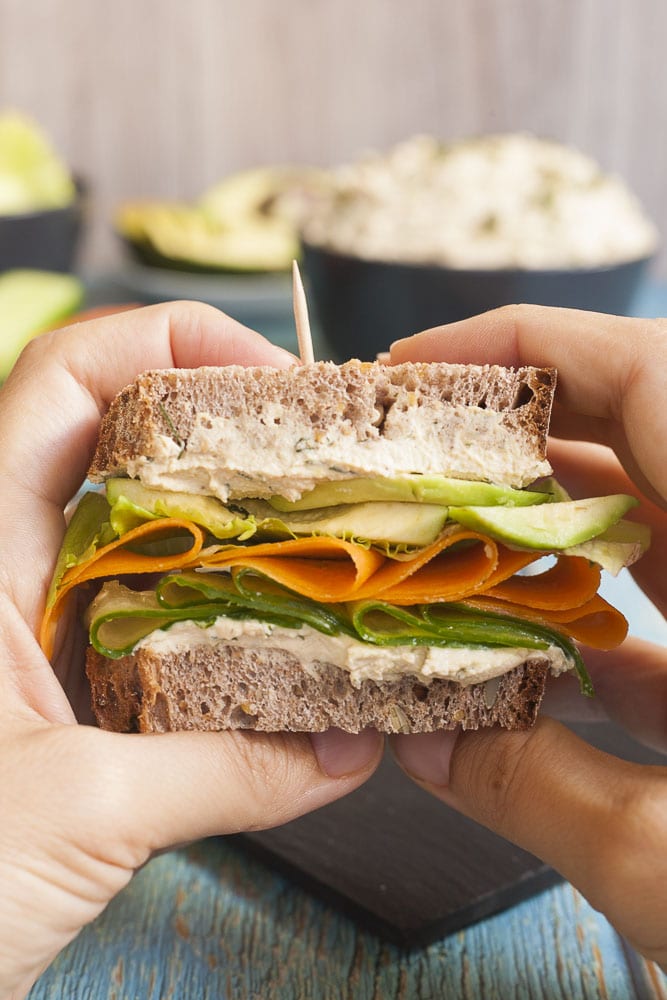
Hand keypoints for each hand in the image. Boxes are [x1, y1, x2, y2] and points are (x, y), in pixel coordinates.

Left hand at [0, 303, 381, 998]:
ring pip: (150, 527)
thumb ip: (224, 773)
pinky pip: (158, 616)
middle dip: (229, 427)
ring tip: (330, 532)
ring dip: (239, 524)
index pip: (62, 377)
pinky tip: (288, 640)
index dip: (166, 343)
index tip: (273, 380)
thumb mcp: (76, 812)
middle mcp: (8, 565)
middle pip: (122, 434)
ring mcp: (38, 622)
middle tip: (327, 456)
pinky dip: (227, 615)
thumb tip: (346, 749)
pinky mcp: (64, 682)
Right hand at [389, 304, 666, 968]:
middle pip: (631, 438)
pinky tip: (531, 662)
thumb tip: (422, 747)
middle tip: (403, 471)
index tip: (415, 369)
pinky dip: (596, 620)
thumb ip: (539, 792)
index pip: (648, 373)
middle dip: (507, 445)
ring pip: (646, 523)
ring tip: (440, 557)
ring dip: (539, 533)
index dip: (523, 346)